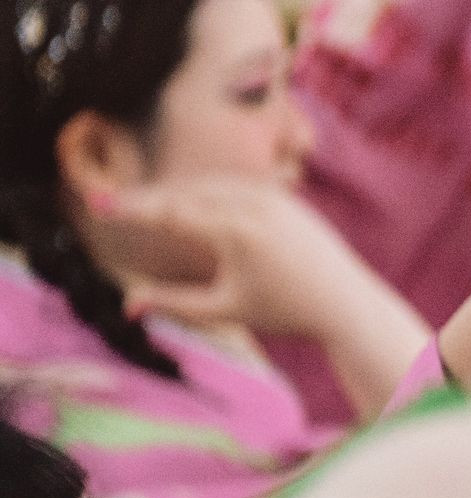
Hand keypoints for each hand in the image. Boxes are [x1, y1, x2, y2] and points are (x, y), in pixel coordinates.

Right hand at [82, 174, 381, 340]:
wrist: (345, 302)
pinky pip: (236, 186)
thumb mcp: (225, 310)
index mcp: (237, 232)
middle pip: (187, 192)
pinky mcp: (286, 199)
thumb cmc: (285, 311)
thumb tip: (127, 305)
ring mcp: (274, 198)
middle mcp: (255, 206)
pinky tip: (187, 199)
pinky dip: (207, 190)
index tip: (98, 204)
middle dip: (148, 198)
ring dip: (176, 191)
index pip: (172, 212)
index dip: (132, 208)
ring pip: (211, 185)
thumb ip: (174, 303)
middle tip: (110, 204)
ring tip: (143, 204)